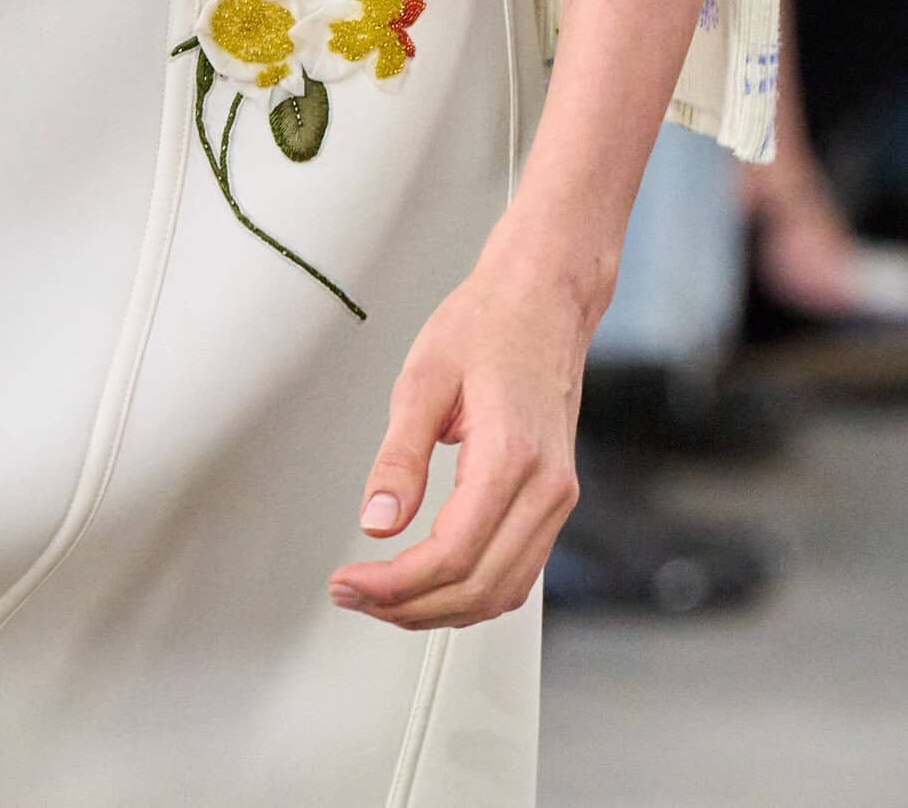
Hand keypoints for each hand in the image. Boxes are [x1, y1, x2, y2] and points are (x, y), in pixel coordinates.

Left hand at [328, 243, 588, 629]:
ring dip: (440, 610)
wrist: (543, 298)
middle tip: (354, 595)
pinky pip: (519, 572)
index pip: (452, 554)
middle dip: (409, 606)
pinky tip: (431, 584)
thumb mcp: (423, 379)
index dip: (395, 584)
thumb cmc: (488, 324)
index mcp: (512, 456)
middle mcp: (547, 487)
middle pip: (478, 587)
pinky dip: (473, 592)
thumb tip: (376, 522)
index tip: (349, 583)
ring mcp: (558, 497)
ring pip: (504, 592)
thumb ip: (399, 457)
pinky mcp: (555, 498)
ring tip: (383, 598)